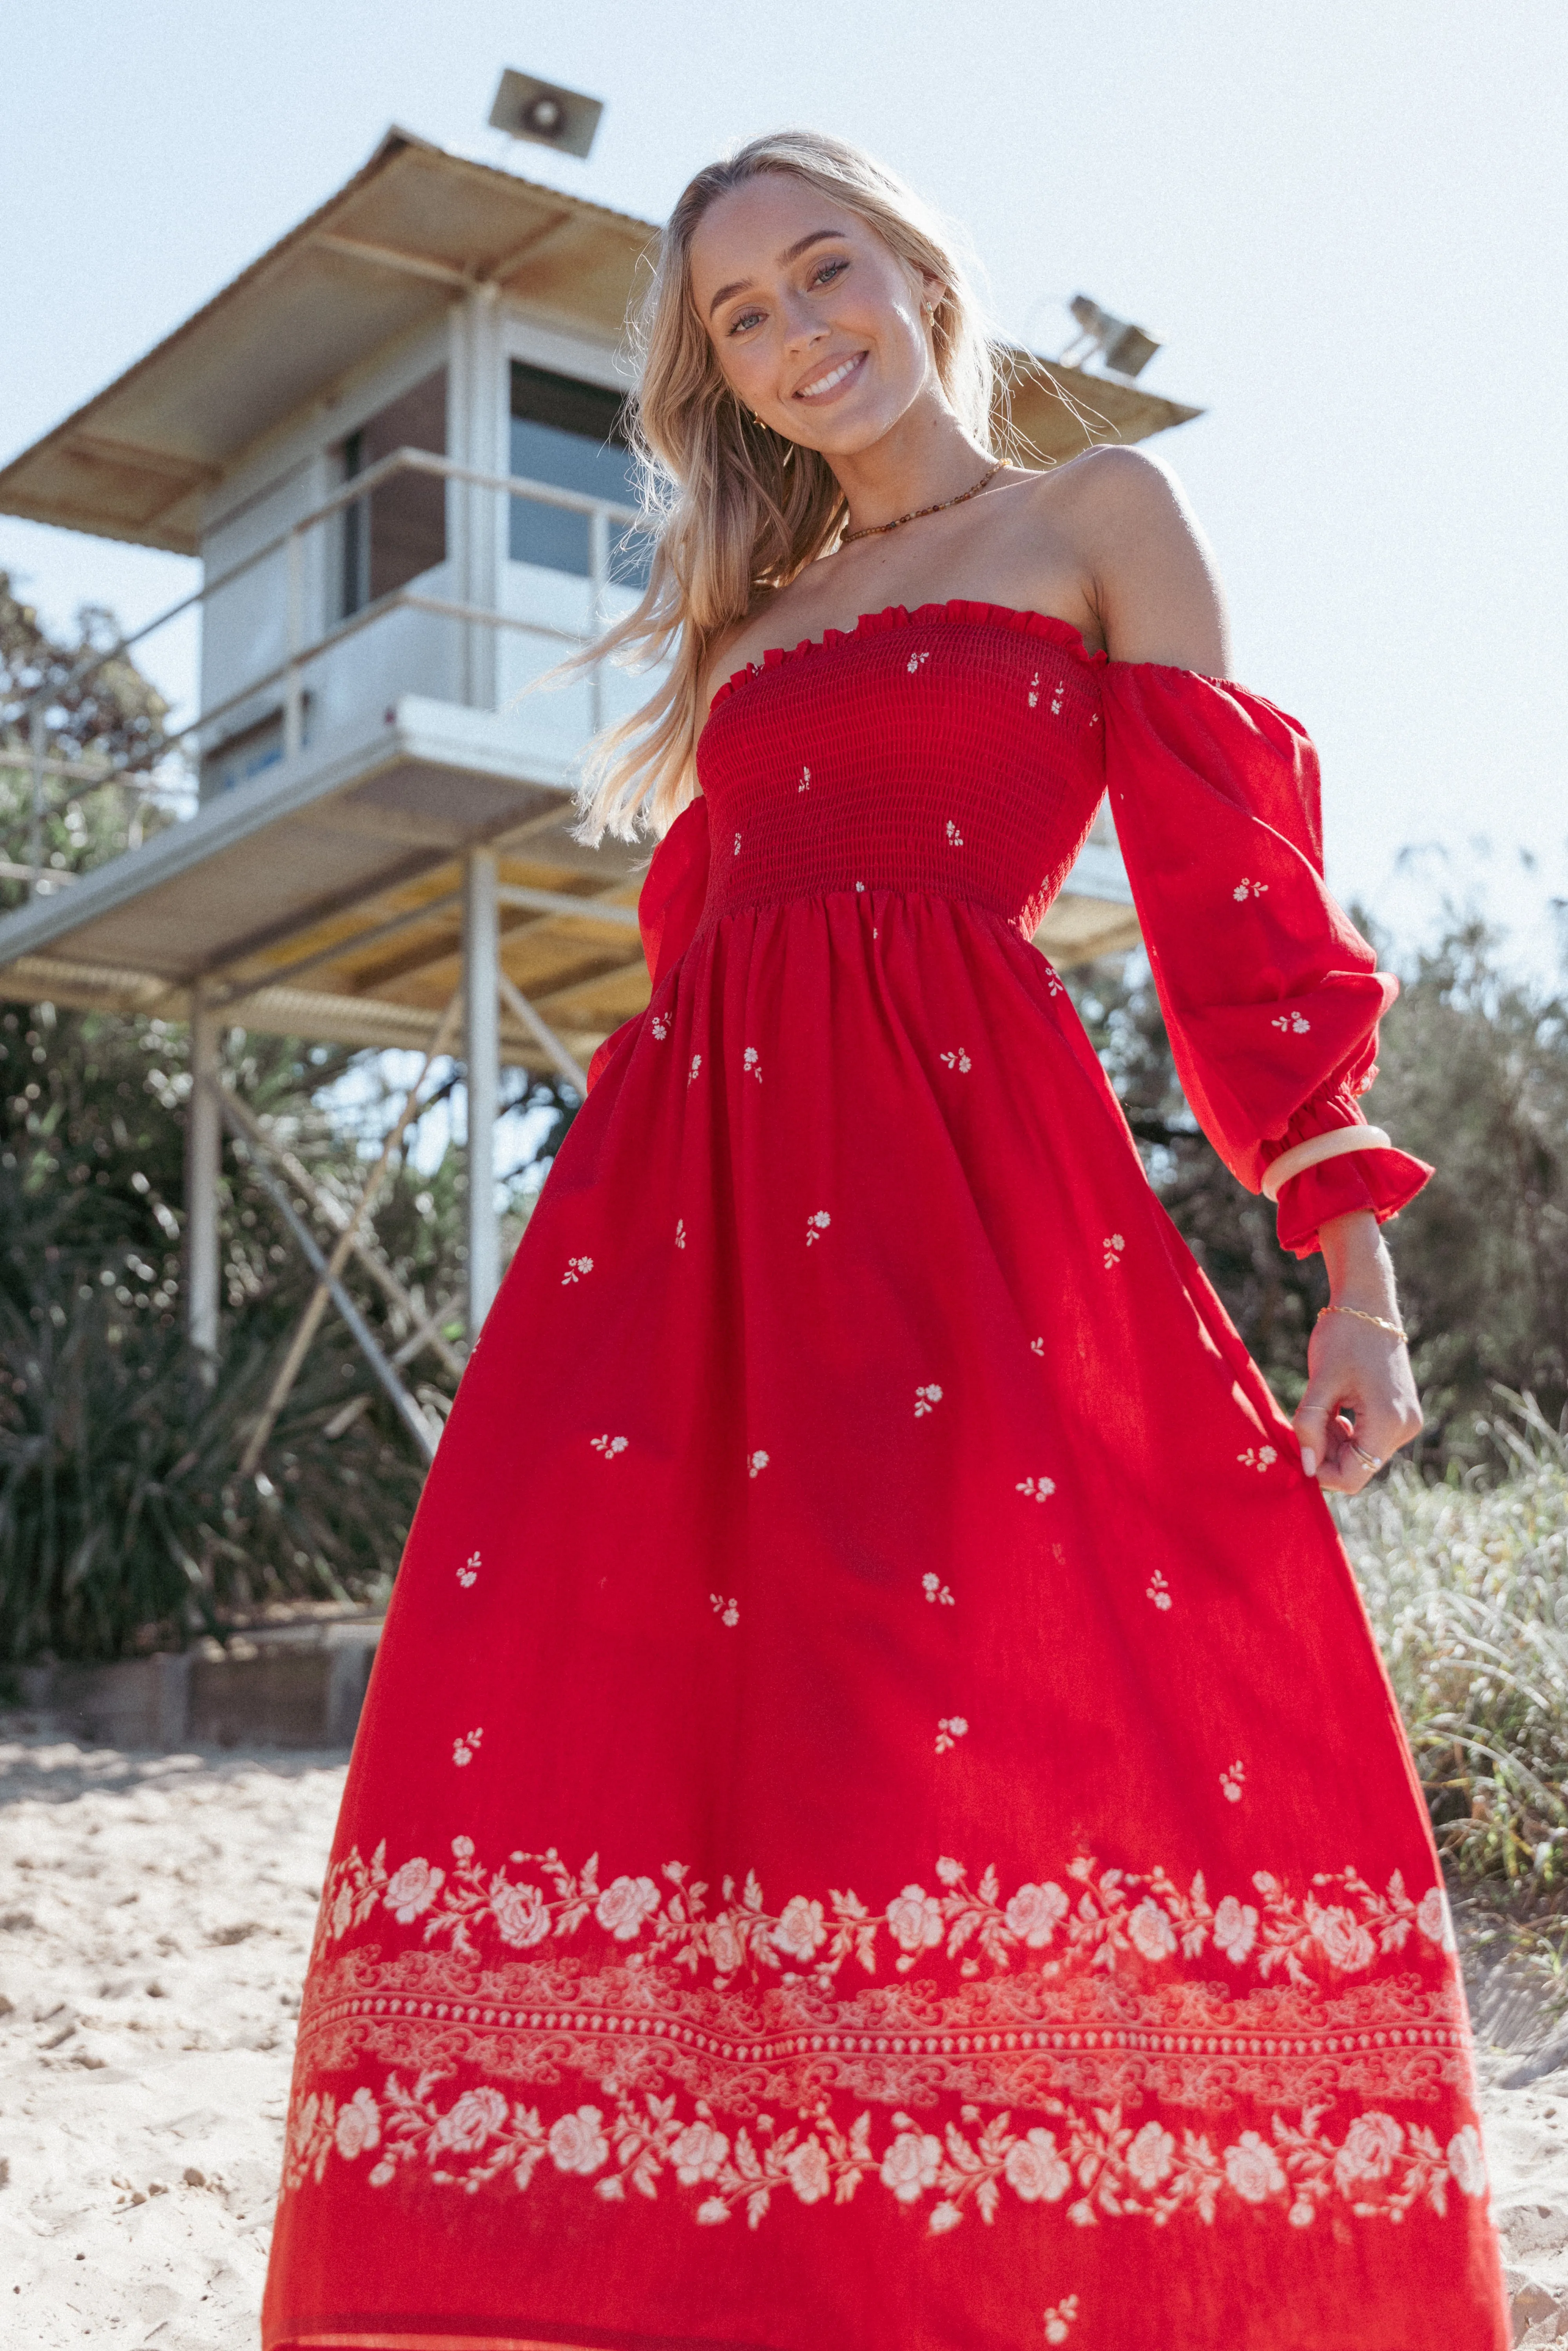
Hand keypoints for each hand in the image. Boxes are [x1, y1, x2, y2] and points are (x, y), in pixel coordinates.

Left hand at [1291, 1212, 1422, 1494]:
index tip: (1299, 1446)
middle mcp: (1405, 1428)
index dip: (1320, 1471)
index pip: (1353, 1476)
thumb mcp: (1320, 1382)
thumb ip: (1310, 1426)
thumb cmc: (1343, 1336)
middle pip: (1358, 1467)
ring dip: (1334, 1441)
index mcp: (1389, 1423)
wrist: (1368, 1304)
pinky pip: (1369, 1439)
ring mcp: (1406, 1422)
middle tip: (1308, 1418)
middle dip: (1326, 1452)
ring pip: (1362, 1455)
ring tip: (1322, 1406)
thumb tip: (1307, 1468)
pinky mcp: (1401, 1414)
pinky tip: (1335, 1407)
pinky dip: (1346, 1432)